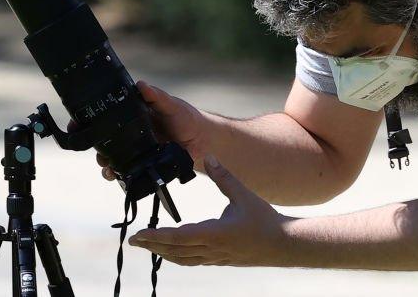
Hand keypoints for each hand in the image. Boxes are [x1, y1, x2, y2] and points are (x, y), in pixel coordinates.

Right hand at [97, 81, 207, 180]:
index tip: (84, 128)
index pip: (111, 120)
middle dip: (99, 150)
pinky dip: (121, 176)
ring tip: (107, 169)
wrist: (202, 140)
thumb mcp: (170, 104)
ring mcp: (138, 152)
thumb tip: (140, 84)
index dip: (97, 125)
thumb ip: (156, 96)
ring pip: (116, 160)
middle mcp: (133, 135)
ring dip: (107, 165)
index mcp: (135, 118)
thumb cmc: (186, 117)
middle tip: (99, 154)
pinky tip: (118, 176)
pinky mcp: (147, 165)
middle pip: (109, 143)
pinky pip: (130, 172)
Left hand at [128, 155, 293, 266]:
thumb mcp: (244, 194)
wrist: (284, 245)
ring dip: (163, 253)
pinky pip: (193, 261)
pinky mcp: (220, 260)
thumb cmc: (265, 220)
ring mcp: (215, 257)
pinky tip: (173, 252)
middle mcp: (212, 249)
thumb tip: (210, 156)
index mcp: (215, 234)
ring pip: (182, 259)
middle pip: (174, 251)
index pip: (178, 237)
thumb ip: (224, 177)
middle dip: (152, 246)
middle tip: (133, 241)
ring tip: (148, 246)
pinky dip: (178, 257)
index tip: (139, 235)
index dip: (156, 237)